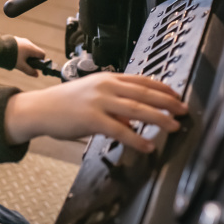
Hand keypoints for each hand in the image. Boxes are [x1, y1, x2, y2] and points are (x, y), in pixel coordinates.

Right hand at [4, 72, 188, 152]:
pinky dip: (136, 139)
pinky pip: (120, 130)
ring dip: (158, 119)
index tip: (177, 96)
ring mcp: (99, 102)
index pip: (142, 80)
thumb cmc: (65, 103)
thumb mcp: (92, 95)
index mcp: (108, 78)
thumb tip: (133, 118)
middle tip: (183, 111)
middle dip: (167, 103)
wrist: (40, 108)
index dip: (162, 88)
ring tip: (173, 126)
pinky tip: (147, 145)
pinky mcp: (92, 119)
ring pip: (137, 109)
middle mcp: (106, 86)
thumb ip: (115, 104)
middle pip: (144, 93)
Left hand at [14, 37, 45, 76]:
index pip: (42, 54)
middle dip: (33, 58)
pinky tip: (14, 55)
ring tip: (18, 60)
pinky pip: (22, 46)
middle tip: (26, 65)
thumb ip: (29, 71)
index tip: (35, 66)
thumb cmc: (10, 57)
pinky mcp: (16, 39)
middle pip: (35, 51)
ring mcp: (22, 40)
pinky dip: (21, 51)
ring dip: (27, 55)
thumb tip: (36, 75)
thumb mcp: (21, 66)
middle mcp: (28, 42)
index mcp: (31, 48)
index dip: (41, 61)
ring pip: (28, 48)